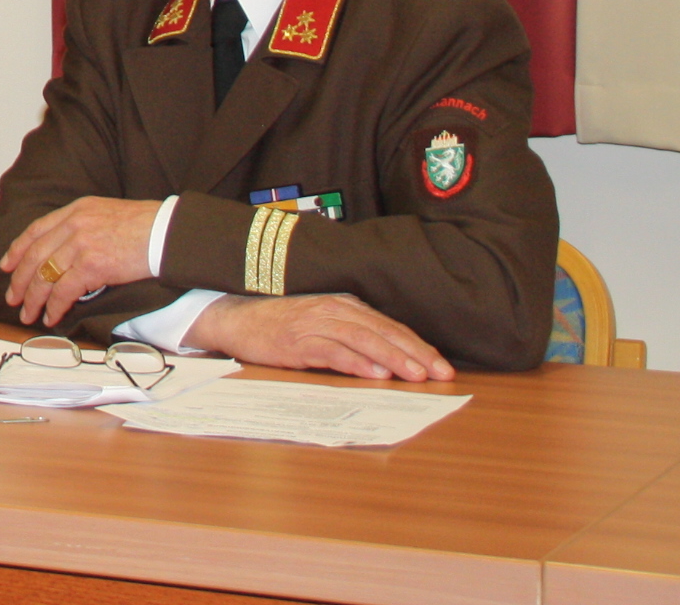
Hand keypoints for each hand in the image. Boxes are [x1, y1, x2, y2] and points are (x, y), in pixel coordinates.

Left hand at [0, 197, 165, 326]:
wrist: (167, 232)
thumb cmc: (144, 226)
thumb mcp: (106, 213)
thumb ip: (82, 226)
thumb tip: (65, 250)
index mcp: (75, 211)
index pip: (36, 230)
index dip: (17, 249)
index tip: (6, 266)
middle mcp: (74, 225)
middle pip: (35, 255)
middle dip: (19, 280)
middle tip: (12, 299)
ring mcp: (81, 244)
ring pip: (45, 276)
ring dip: (33, 299)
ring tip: (28, 315)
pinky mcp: (92, 265)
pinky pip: (64, 291)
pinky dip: (54, 306)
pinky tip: (51, 316)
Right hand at [184, 292, 454, 381]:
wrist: (237, 319)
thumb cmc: (282, 324)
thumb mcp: (322, 322)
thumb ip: (353, 333)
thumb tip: (392, 358)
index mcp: (344, 305)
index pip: (390, 326)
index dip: (418, 346)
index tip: (442, 366)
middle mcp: (334, 310)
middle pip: (383, 332)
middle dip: (415, 353)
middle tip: (441, 374)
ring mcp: (315, 325)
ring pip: (363, 340)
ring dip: (392, 358)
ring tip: (416, 375)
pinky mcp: (298, 342)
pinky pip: (333, 352)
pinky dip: (356, 363)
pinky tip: (375, 375)